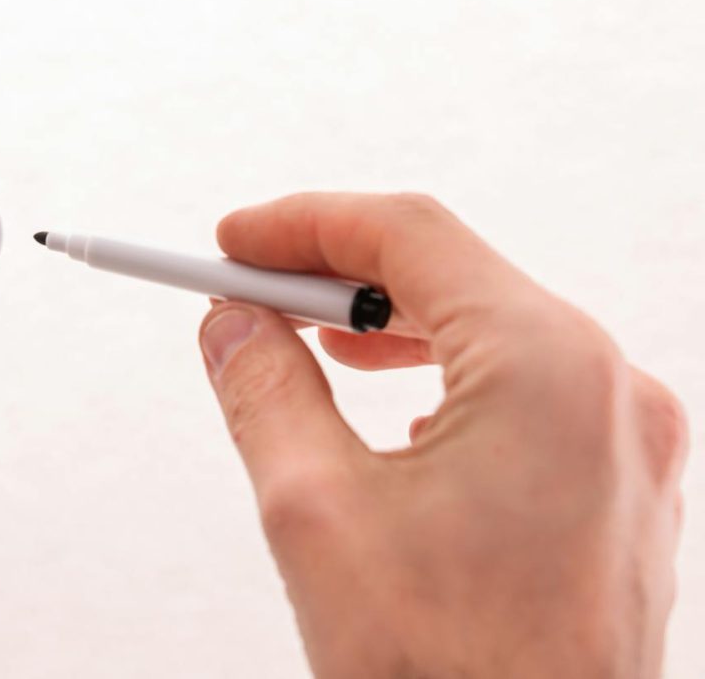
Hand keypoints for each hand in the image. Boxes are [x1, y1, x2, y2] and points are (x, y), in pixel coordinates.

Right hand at [197, 194, 687, 677]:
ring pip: (491, 331)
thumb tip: (232, 325)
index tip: (231, 242)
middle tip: (246, 295)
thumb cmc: (448, 673)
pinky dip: (447, 379)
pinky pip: (528, 390)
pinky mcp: (621, 488)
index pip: (409, 236)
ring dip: (389, 329)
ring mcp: (628, 441)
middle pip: (452, 276)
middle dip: (338, 278)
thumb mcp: (314, 511)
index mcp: (547, 369)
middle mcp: (608, 388)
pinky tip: (395, 420)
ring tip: (304, 347)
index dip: (303, 225)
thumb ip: (264, 389)